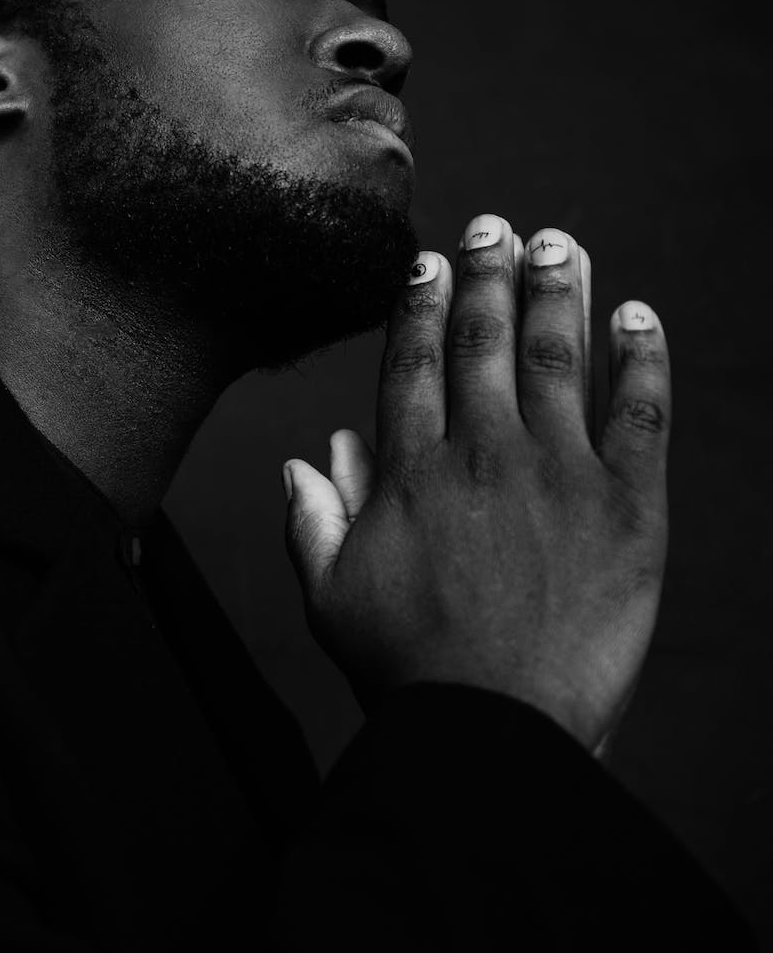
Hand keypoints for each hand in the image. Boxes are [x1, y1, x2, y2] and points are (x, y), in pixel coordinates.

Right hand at [281, 214, 670, 755]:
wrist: (498, 726)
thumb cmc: (408, 668)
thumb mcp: (331, 594)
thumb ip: (314, 519)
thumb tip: (309, 459)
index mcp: (410, 472)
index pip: (412, 362)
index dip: (419, 303)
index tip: (426, 261)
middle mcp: (484, 455)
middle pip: (484, 341)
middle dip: (487, 274)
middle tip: (493, 226)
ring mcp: (561, 475)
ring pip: (560, 359)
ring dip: (558, 291)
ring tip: (558, 243)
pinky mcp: (629, 508)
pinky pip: (642, 414)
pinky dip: (642, 358)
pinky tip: (638, 314)